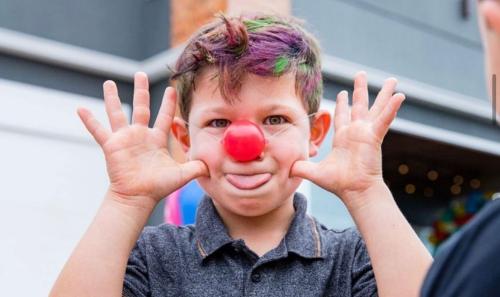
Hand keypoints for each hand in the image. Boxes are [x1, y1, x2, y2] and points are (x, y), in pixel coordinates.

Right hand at [77, 72, 207, 207]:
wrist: (138, 198)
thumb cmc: (158, 187)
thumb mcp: (182, 175)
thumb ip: (197, 167)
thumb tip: (212, 164)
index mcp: (156, 139)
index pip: (165, 116)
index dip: (169, 103)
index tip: (172, 89)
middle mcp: (140, 135)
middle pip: (141, 106)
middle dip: (141, 90)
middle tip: (140, 74)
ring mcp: (125, 139)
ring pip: (118, 113)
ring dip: (113, 98)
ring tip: (108, 83)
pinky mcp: (112, 146)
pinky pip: (99, 131)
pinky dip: (89, 120)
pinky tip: (80, 109)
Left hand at [291, 71, 403, 208]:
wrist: (355, 191)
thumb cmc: (339, 183)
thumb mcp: (315, 172)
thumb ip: (302, 167)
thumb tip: (288, 169)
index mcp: (343, 137)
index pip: (342, 116)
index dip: (341, 104)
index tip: (342, 92)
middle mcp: (356, 132)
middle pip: (359, 106)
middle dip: (359, 90)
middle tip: (360, 74)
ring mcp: (367, 133)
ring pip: (376, 108)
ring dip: (384, 94)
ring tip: (393, 80)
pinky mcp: (375, 137)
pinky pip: (384, 120)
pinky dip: (392, 108)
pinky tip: (400, 96)